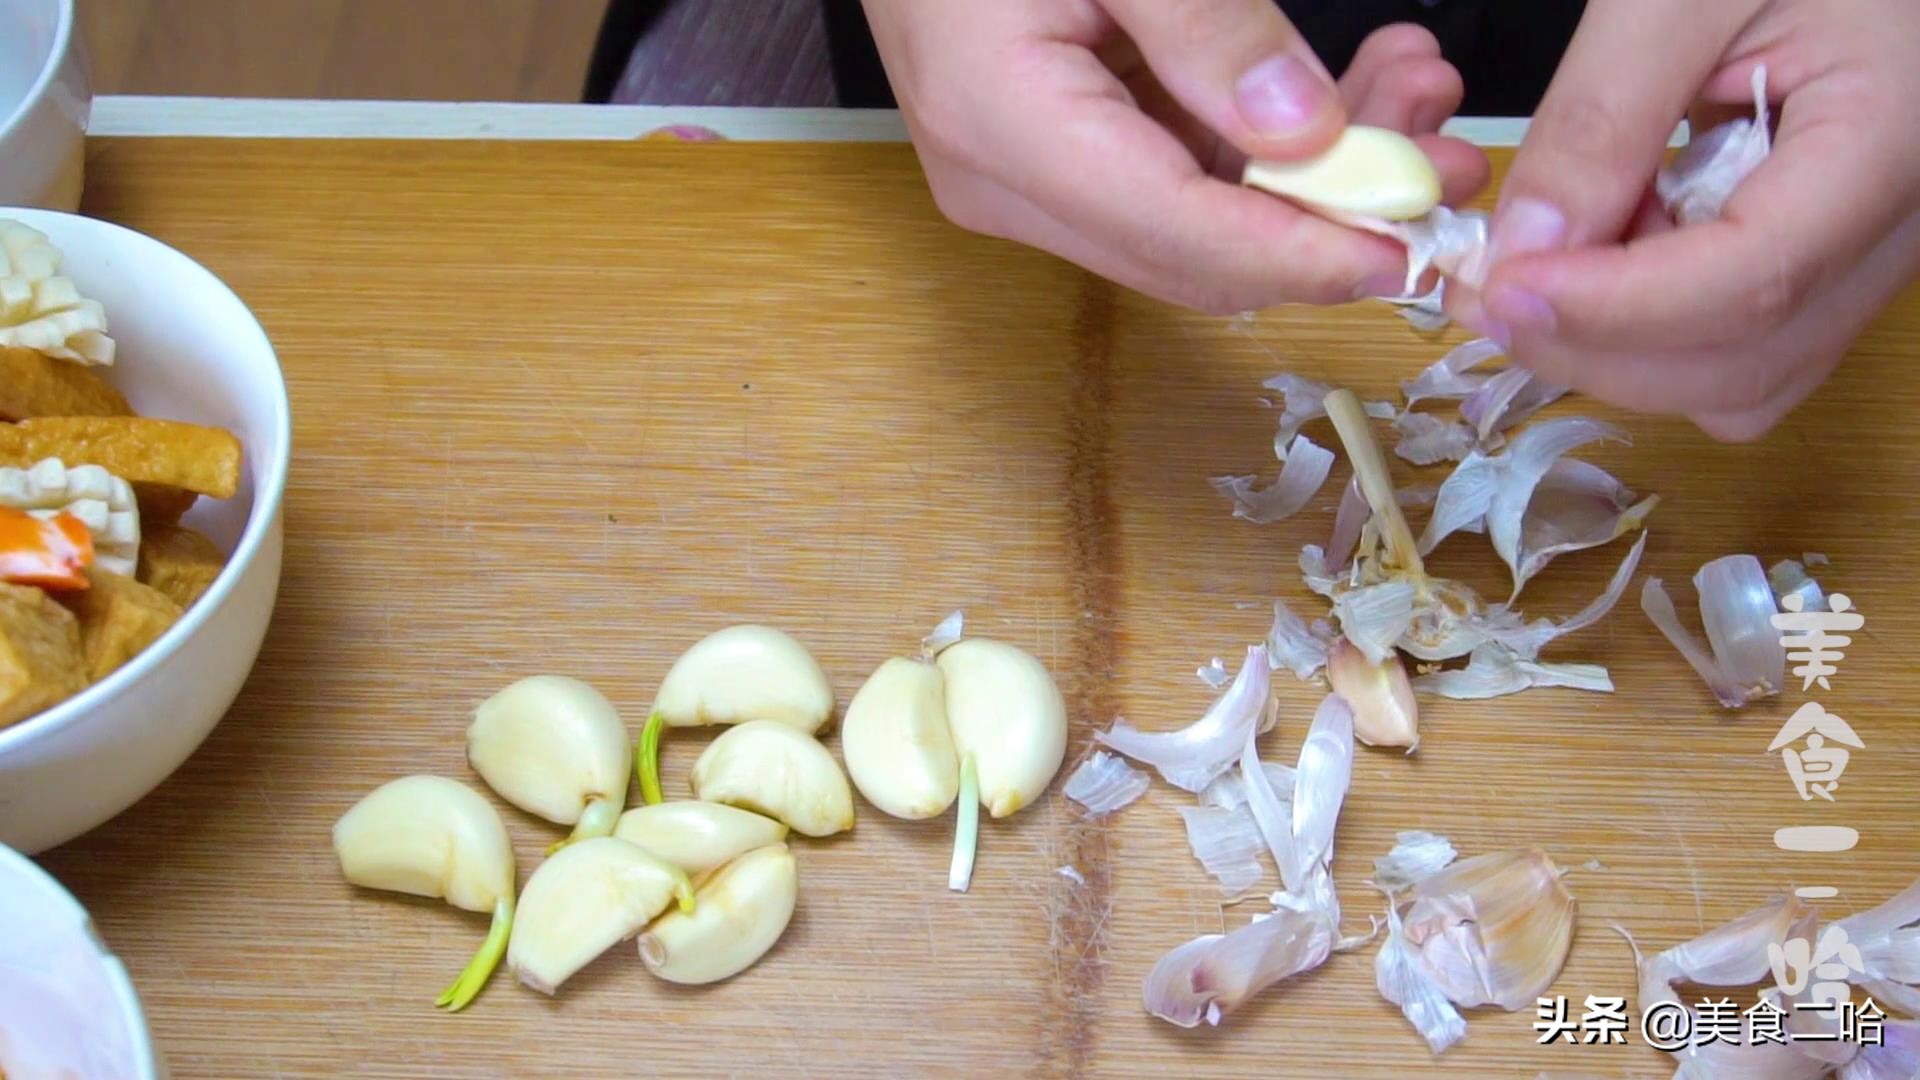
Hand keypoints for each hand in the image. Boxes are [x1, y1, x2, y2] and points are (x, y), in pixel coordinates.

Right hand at [861, 0, 1488, 313]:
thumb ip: (1208, 31)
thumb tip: (1310, 135)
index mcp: (1004, 130)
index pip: (1181, 234)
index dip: (1307, 252)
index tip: (1415, 239)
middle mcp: (1006, 183)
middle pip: (1196, 254)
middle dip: (1331, 219)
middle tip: (1446, 150)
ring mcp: (1021, 178)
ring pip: (1197, 225)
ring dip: (1313, 179)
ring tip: (1411, 90)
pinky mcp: (1047, 158)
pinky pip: (1173, 184)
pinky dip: (1263, 152)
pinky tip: (1339, 96)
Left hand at [1451, 0, 1919, 440]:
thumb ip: (1603, 117)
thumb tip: (1523, 250)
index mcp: (1888, 140)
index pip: (1750, 282)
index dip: (1611, 308)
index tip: (1502, 285)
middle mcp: (1895, 227)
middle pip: (1740, 361)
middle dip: (1595, 346)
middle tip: (1485, 290)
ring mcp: (1864, 254)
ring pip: (1736, 374)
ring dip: (1615, 345)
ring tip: (1539, 263)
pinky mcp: (1823, 257)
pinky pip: (1735, 341)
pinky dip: (1646, 325)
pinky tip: (1602, 246)